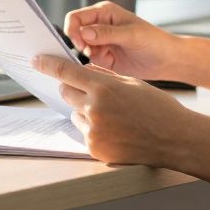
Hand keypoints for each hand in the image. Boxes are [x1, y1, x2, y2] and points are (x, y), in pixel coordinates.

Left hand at [33, 54, 194, 166]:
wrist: (174, 138)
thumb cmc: (156, 107)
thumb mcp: (131, 83)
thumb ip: (103, 76)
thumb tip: (82, 71)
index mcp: (103, 88)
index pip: (66, 72)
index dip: (48, 65)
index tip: (36, 60)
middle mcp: (94, 109)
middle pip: (66, 92)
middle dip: (73, 88)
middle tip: (92, 90)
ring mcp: (93, 131)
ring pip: (75, 113)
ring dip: (86, 110)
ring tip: (114, 114)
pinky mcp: (94, 148)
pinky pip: (85, 132)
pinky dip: (95, 128)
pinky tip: (116, 129)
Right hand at [64, 1, 180, 79]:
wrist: (167, 60)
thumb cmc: (155, 41)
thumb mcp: (131, 35)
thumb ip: (107, 33)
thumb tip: (84, 32)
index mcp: (104, 12)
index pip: (76, 17)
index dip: (73, 30)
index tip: (80, 44)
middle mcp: (99, 26)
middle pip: (75, 34)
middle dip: (78, 45)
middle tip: (90, 54)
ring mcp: (100, 42)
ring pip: (79, 49)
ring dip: (87, 56)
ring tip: (104, 59)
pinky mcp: (103, 58)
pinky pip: (88, 62)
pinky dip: (92, 66)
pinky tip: (106, 66)